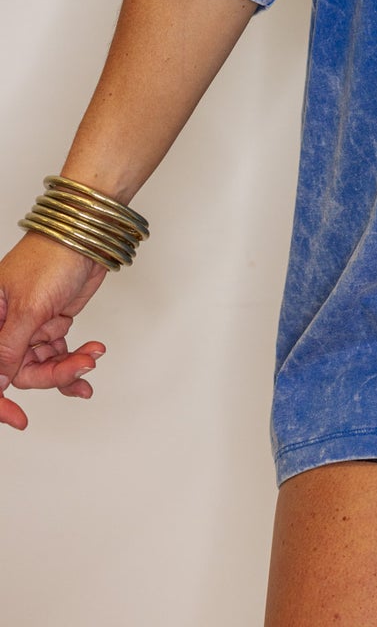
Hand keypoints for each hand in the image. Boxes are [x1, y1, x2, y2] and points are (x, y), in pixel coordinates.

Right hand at [0, 232, 108, 429]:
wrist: (88, 234)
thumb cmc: (52, 257)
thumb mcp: (28, 308)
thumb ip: (9, 349)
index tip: (16, 419)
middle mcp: (6, 326)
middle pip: (19, 372)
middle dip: (51, 374)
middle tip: (79, 368)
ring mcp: (30, 327)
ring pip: (42, 366)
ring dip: (69, 366)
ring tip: (91, 357)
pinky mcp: (52, 325)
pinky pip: (58, 355)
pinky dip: (74, 361)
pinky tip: (90, 361)